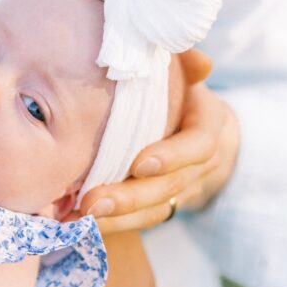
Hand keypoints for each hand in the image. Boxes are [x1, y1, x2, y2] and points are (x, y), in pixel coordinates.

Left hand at [76, 51, 239, 233]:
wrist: (202, 128)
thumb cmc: (181, 89)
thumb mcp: (185, 73)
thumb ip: (184, 64)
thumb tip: (200, 60)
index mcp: (209, 126)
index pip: (198, 145)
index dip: (172, 156)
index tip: (140, 164)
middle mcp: (201, 163)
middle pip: (170, 187)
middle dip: (130, 197)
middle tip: (91, 203)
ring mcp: (184, 188)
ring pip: (155, 210)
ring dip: (116, 219)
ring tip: (78, 219)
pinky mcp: (163, 205)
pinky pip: (141, 221)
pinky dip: (111, 225)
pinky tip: (77, 225)